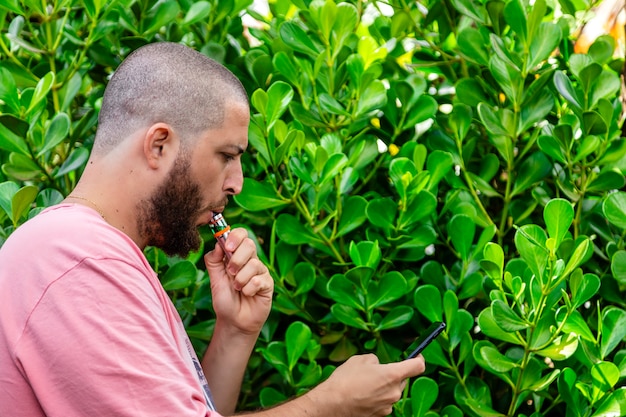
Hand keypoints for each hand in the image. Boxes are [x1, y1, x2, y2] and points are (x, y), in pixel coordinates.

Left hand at [204, 227, 272, 334]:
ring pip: (254, 264)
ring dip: (240, 278)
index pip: (241, 235)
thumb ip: (213, 260)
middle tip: (230, 273)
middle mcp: (250, 260)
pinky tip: (247, 294)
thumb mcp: (214, 279)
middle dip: (236, 259)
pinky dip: (248, 289)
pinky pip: (259, 280)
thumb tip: (217, 243)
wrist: (233, 321)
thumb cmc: (225, 300)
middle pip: (249, 244)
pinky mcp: (268, 284)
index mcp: (237, 255)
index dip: (235, 236)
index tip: (226, 247)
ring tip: (237, 288)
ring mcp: (260, 272)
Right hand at [310, 354, 425, 416]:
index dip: (418, 358)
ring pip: (392, 391)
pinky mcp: (381, 415)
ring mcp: (388, 405)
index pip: (418, 366)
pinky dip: (378, 397)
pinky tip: (363, 394)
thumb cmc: (346, 380)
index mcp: (393, 374)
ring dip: (385, 386)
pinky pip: (384, 402)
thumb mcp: (360, 360)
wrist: (333, 404)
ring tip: (365, 384)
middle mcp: (395, 392)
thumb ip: (375, 361)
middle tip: (377, 371)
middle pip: (403, 379)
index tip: (416, 355)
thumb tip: (378, 365)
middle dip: (393, 374)